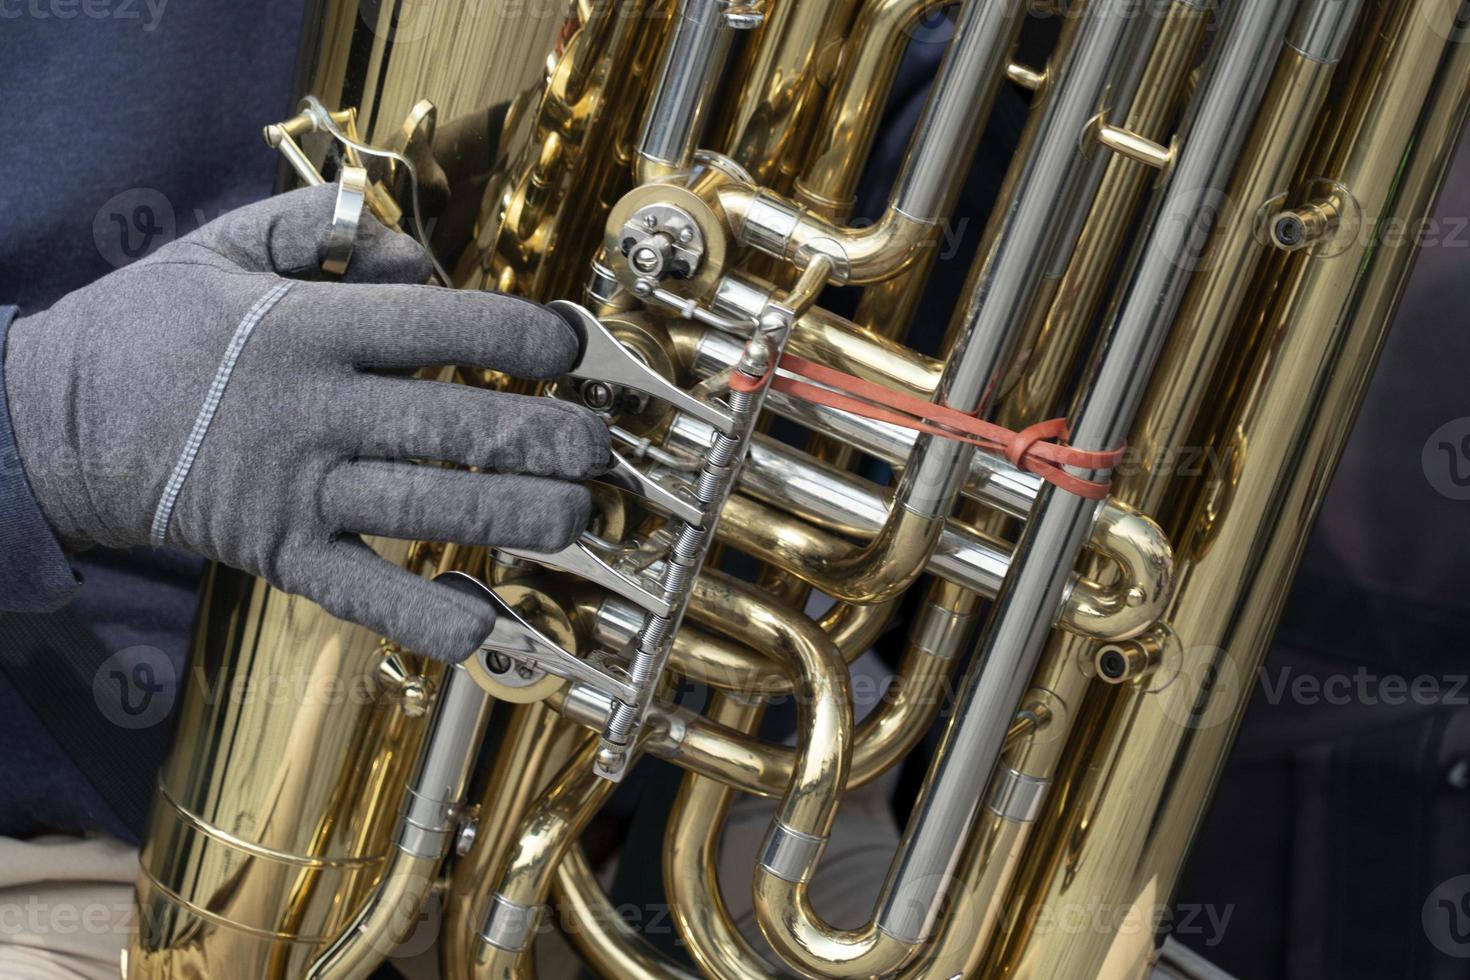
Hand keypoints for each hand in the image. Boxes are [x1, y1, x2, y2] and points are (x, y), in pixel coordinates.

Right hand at [3, 183, 609, 660]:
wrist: (53, 424)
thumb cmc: (151, 329)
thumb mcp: (219, 247)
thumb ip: (317, 232)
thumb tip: (417, 260)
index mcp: (302, 330)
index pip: (428, 327)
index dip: (510, 333)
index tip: (571, 345)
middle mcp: (308, 412)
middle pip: (445, 425)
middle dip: (538, 436)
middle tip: (601, 447)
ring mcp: (294, 492)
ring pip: (421, 508)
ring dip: (510, 517)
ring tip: (578, 518)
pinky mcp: (278, 556)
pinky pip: (361, 592)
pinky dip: (425, 617)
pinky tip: (490, 628)